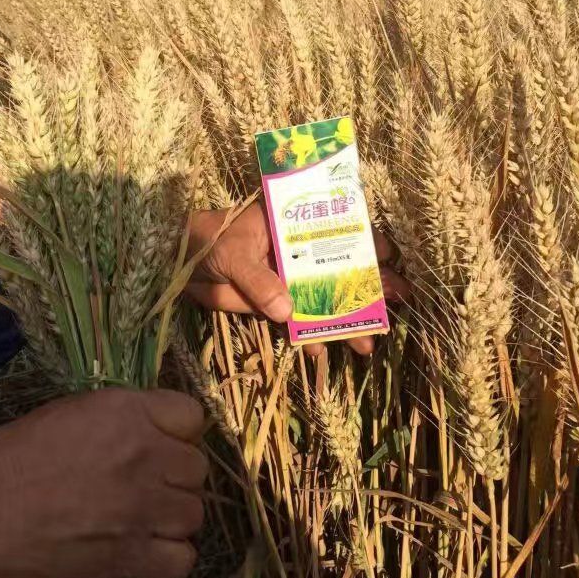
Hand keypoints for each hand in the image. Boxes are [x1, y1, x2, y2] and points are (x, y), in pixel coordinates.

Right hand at [0, 388, 207, 577]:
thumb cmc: (16, 456)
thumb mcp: (74, 414)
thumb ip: (126, 420)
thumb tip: (157, 435)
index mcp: (128, 413)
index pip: (193, 417)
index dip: (179, 434)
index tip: (162, 445)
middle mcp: (144, 455)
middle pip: (197, 468)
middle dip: (175, 478)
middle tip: (146, 487)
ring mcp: (139, 508)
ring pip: (194, 514)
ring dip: (172, 519)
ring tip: (143, 521)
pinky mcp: (127, 557)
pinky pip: (182, 560)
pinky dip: (170, 560)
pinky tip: (146, 553)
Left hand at [186, 203, 409, 356]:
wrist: (179, 260)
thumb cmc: (209, 241)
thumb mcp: (234, 254)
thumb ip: (259, 281)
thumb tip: (287, 312)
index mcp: (294, 225)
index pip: (339, 229)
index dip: (367, 243)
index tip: (389, 260)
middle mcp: (299, 251)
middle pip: (342, 269)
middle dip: (370, 288)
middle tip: (399, 303)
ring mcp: (289, 279)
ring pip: (325, 300)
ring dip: (345, 322)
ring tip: (367, 345)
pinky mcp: (274, 302)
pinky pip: (298, 321)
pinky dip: (310, 337)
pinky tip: (321, 352)